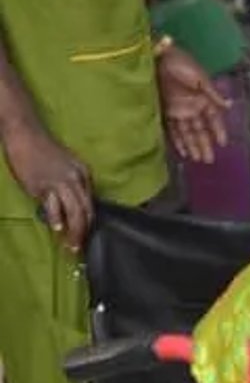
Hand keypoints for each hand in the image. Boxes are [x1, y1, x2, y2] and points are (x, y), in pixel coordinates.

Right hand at [2, 123, 90, 249]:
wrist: (26, 134)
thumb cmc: (43, 151)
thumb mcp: (67, 166)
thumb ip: (72, 184)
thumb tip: (72, 205)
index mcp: (84, 174)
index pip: (90, 203)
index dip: (89, 222)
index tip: (86, 237)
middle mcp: (76, 179)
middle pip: (85, 209)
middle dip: (83, 230)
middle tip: (79, 248)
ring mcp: (59, 182)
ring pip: (73, 210)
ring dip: (73, 230)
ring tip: (70, 245)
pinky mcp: (42, 185)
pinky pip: (53, 204)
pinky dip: (56, 217)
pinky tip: (56, 228)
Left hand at [156, 46, 230, 164]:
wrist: (157, 57)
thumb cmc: (180, 63)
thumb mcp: (200, 77)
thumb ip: (213, 93)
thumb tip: (229, 105)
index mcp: (203, 98)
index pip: (213, 119)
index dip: (218, 131)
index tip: (223, 144)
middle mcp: (192, 106)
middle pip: (200, 129)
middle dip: (205, 144)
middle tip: (209, 160)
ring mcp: (178, 110)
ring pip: (187, 132)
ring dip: (192, 146)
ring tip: (198, 160)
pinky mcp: (164, 110)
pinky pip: (172, 129)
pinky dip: (177, 141)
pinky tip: (182, 152)